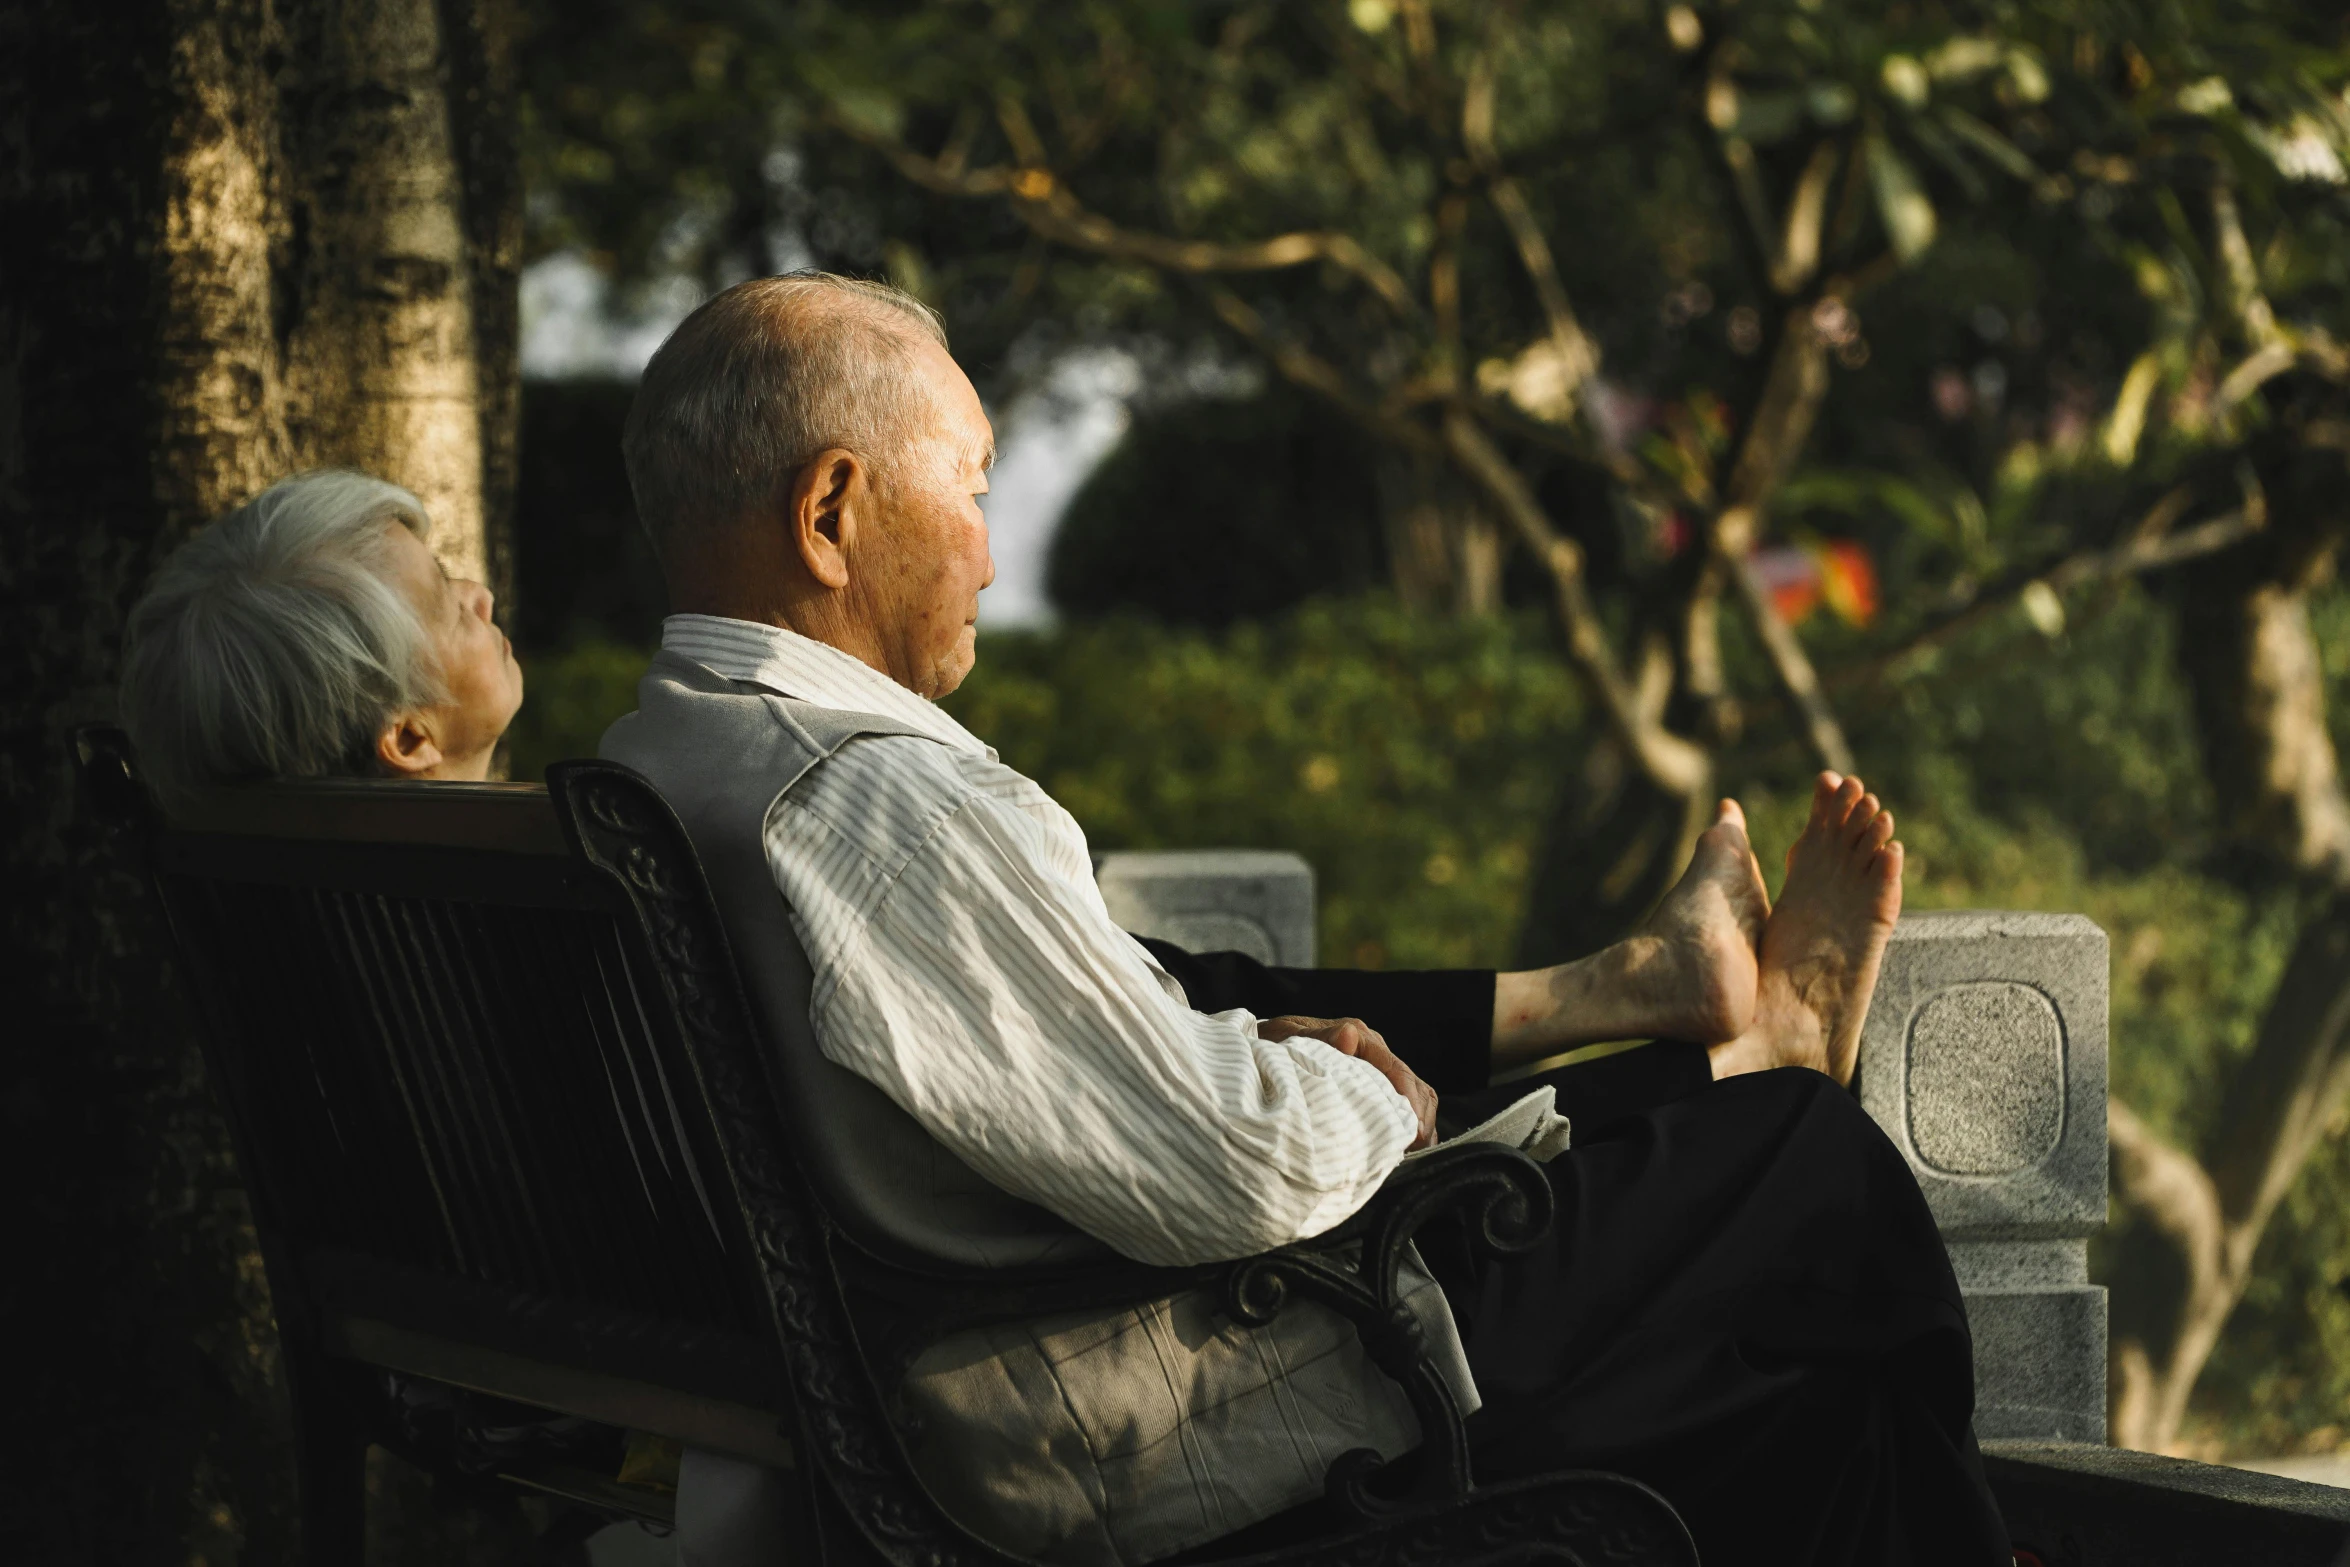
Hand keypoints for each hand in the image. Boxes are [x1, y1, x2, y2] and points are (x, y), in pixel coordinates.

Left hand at [1257, 1015, 1438, 1149]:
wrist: (1261, 1050)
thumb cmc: (1272, 1044)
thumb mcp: (1287, 1038)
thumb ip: (1318, 1038)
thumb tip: (1349, 1036)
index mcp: (1360, 1038)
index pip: (1397, 1070)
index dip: (1409, 1101)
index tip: (1412, 1132)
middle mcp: (1375, 1054)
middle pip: (1414, 1087)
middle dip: (1420, 1119)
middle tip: (1415, 1151)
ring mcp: (1376, 1073)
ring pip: (1416, 1098)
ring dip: (1418, 1126)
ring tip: (1414, 1156)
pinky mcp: (1373, 1091)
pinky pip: (1402, 1109)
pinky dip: (1408, 1130)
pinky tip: (1405, 1152)